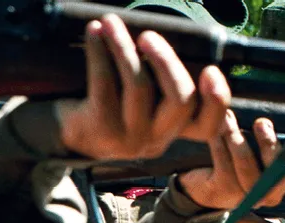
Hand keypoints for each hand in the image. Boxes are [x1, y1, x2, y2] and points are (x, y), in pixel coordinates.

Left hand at [57, 15, 230, 160]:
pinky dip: (99, 51)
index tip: (211, 70)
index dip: (217, 100)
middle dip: (167, 62)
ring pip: (139, 86)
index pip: (207, 125)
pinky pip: (104, 83)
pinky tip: (94, 32)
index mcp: (173, 130)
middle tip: (148, 36)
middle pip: (180, 101)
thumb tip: (167, 41)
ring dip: (124, 46)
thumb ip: (162, 85)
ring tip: (111, 22)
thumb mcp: (143, 103)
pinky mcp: (102, 128)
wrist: (66, 133)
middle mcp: (157, 139)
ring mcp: (131, 137)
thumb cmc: (110, 106)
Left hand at [178, 114, 284, 222]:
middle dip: (270, 147)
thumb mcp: (259, 144)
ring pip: (250, 172)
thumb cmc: (235, 156)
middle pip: (281, 178)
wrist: (202, 179)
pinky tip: (215, 131)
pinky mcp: (224, 192)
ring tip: (229, 120)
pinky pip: (225, 167)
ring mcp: (248, 196)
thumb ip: (276, 135)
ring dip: (239, 142)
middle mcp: (270, 192)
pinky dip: (219, 145)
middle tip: (262, 124)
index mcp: (284, 179)